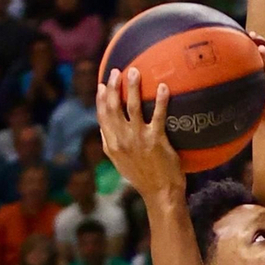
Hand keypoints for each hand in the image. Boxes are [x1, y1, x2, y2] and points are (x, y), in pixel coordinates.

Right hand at [97, 64, 182, 200]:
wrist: (159, 193)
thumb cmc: (142, 177)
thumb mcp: (119, 162)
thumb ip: (110, 143)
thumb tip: (103, 127)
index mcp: (112, 144)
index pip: (102, 116)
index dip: (102, 98)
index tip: (103, 83)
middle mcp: (122, 139)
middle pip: (114, 107)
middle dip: (114, 86)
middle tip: (117, 71)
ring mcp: (139, 139)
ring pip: (133, 107)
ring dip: (133, 87)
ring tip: (134, 71)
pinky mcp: (156, 140)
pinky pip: (158, 115)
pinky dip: (161, 100)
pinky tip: (163, 87)